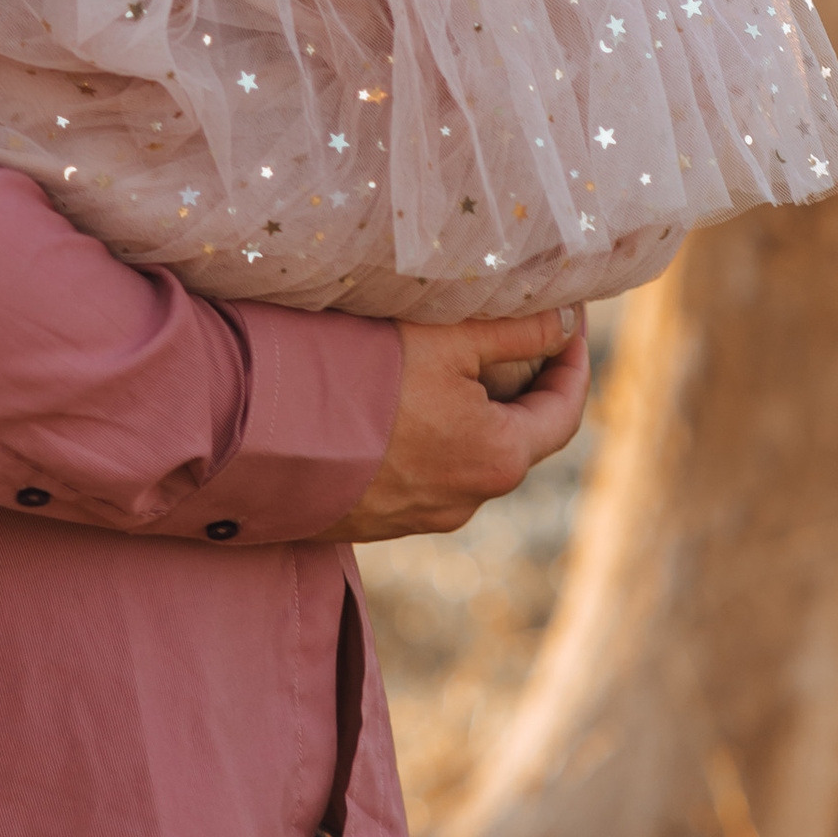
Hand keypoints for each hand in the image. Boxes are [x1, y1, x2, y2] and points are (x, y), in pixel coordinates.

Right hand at [314, 308, 588, 541]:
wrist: (265, 439)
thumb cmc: (362, 382)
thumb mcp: (445, 341)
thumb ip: (515, 331)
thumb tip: (565, 320)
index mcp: (498, 458)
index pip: (563, 411)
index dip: (572, 361)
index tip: (568, 320)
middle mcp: (468, 499)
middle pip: (518, 435)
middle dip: (523, 382)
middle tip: (516, 331)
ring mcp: (422, 514)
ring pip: (470, 454)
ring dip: (475, 409)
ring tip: (454, 358)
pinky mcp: (380, 516)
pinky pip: (427, 470)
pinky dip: (435, 433)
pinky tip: (402, 398)